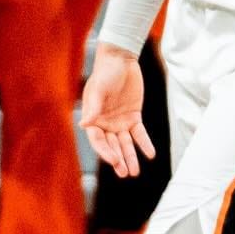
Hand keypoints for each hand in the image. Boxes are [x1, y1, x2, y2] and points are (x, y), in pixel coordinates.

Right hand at [82, 44, 155, 176]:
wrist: (121, 59)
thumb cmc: (105, 73)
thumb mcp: (99, 89)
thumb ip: (94, 108)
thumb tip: (84, 124)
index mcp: (93, 119)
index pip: (98, 141)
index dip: (106, 152)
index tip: (114, 160)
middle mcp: (106, 124)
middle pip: (112, 146)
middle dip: (118, 160)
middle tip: (125, 173)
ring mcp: (120, 121)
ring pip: (125, 143)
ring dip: (130, 157)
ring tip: (134, 172)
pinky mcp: (133, 116)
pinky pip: (139, 133)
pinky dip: (144, 144)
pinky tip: (150, 154)